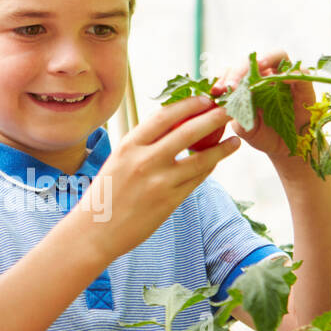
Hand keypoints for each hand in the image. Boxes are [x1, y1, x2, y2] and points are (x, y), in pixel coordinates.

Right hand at [76, 96, 240, 261]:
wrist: (95, 231)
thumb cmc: (106, 194)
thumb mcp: (118, 160)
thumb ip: (143, 144)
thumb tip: (172, 125)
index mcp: (129, 146)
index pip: (164, 116)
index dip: (188, 104)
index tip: (204, 99)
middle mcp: (145, 161)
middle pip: (187, 132)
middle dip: (213, 118)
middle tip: (229, 110)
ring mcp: (159, 182)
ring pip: (200, 158)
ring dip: (222, 148)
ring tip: (235, 139)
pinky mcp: (169, 201)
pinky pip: (196, 180)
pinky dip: (209, 168)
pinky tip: (218, 161)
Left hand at [214, 50, 315, 162]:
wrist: (285, 149)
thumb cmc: (262, 135)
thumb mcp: (244, 128)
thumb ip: (235, 115)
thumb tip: (223, 104)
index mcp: (248, 82)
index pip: (234, 70)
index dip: (224, 77)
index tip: (215, 91)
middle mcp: (266, 75)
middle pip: (253, 60)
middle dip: (239, 70)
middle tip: (230, 85)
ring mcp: (285, 78)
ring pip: (277, 55)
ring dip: (266, 59)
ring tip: (258, 66)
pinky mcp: (304, 86)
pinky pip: (300, 73)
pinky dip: (292, 73)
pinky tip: (283, 80)